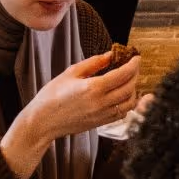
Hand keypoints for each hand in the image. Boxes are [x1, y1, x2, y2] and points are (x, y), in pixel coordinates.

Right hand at [3, 52, 139, 178]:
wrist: (42, 122)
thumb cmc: (52, 96)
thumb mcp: (71, 72)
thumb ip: (94, 63)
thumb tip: (110, 55)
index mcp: (93, 88)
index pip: (123, 74)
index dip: (133, 64)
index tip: (136, 57)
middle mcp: (101, 103)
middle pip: (129, 87)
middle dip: (135, 74)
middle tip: (133, 66)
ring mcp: (101, 115)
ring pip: (129, 103)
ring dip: (133, 90)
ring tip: (129, 80)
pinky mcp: (100, 123)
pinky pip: (121, 114)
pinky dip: (127, 103)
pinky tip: (122, 95)